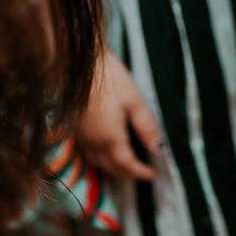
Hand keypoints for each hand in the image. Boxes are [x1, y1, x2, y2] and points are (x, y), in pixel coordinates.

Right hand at [76, 49, 162, 181]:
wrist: (79, 60)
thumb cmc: (109, 77)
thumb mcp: (134, 101)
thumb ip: (147, 128)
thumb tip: (159, 149)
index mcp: (110, 138)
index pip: (127, 166)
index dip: (141, 173)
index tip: (153, 174)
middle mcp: (93, 142)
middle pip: (112, 169)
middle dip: (128, 174)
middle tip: (143, 173)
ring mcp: (82, 137)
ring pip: (98, 163)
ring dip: (113, 169)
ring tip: (127, 166)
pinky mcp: (75, 129)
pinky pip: (88, 153)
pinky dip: (101, 160)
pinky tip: (108, 152)